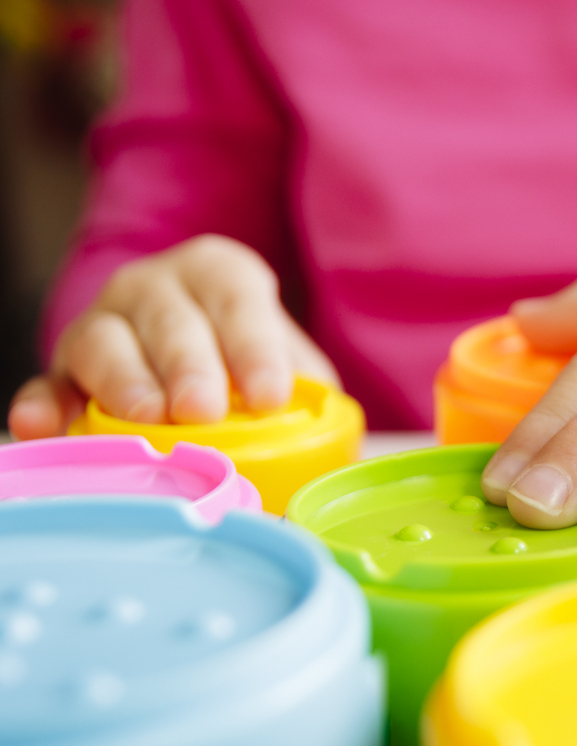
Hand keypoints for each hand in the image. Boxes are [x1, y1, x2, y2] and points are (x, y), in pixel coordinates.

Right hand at [8, 234, 337, 438]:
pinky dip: (44, 405)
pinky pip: (49, 383)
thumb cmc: (248, 362)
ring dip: (124, 381)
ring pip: (104, 342)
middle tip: (203, 409)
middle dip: (188, 364)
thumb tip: (336, 444)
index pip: (238, 298)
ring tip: (146, 416)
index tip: (270, 395)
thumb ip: (308, 393)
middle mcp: (155, 287)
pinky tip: (42, 427)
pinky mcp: (65, 368)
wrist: (192, 354)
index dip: (254, 345)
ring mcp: (104, 323)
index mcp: (219, 273)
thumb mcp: (286, 364)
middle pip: (169, 319)